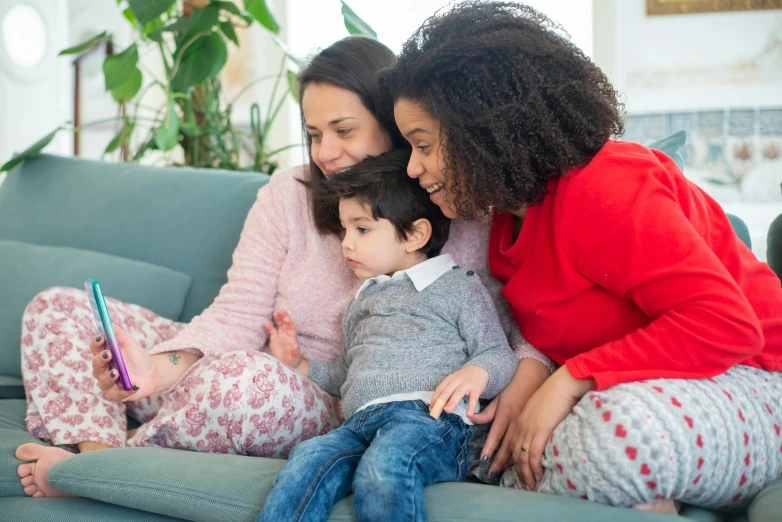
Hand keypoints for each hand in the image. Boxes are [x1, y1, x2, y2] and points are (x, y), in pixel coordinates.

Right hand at [90, 325, 153, 401]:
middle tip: (109, 354)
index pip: (95, 349)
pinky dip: (125, 390)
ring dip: (109, 377)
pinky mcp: (116, 395)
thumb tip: (110, 324)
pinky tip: (134, 385)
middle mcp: (103, 370)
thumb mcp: (130, 344)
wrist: (152, 374)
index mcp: (104, 355)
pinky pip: (117, 395)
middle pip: (96, 365)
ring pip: (103, 382)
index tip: (102, 337)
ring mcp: (108, 383)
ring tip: (116, 372)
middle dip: (101, 360)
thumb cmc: (138, 358)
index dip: (96, 343)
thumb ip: (119, 335)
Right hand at [264, 309, 301, 367]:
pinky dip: (270, 327)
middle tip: (281, 310)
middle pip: (285, 324)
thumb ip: (295, 351)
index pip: (291, 327)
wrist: (286, 365)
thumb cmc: (293, 361)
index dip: (289, 322)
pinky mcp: (274, 340)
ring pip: (280, 326)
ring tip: (275, 312)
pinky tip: (266, 324)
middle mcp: (286, 336)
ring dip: (278, 319)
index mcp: (292, 338)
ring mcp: (280, 337)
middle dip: (284, 317)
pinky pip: (272, 332)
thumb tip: (296, 345)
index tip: (286, 317)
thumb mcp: (295, 357)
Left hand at [431, 365, 488, 416]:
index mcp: (449, 380)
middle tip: (436, 410)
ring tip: (448, 411)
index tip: (431, 408)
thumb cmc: (463, 378)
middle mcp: (456, 381)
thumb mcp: (453, 381)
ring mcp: (466, 385)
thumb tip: (438, 405)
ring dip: (452, 402)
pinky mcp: (476, 389)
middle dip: (441, 400)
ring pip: (458, 393)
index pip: (440, 389)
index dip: (434, 398)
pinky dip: (471, 406)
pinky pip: (473, 398)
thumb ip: (447, 390)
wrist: (479, 369)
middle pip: (447, 391)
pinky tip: (469, 414)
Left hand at [469, 358, 549, 475]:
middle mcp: (514, 421)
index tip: (484, 460)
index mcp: (504, 414)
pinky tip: (525, 462)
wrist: (536, 374)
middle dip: (499, 461)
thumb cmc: (516, 384)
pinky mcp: (538, 425)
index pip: (495, 435)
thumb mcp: (499, 397)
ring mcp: (527, 424)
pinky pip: (530, 443)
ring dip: (513, 461)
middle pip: (506, 445)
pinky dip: (526, 454)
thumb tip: (471, 418)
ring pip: (518, 446)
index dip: (489, 448)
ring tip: (508, 472)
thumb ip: (487, 411)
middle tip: (493, 473)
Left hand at [512, 365, 594, 489]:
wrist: (563, 384)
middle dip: (515, 471)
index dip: (505, 458)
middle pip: (512, 453)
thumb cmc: (554, 394)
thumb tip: (538, 435)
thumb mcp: (537, 408)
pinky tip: (538, 475)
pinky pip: (533, 454)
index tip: (504, 469)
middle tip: (522, 485)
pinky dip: (535, 467)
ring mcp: (528, 428)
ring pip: (522, 457)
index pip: (507, 443)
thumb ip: (534, 421)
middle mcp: (519, 425)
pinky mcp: (539, 431)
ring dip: (526, 474)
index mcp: (517, 419)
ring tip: (530, 485)